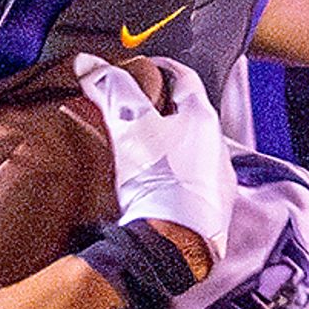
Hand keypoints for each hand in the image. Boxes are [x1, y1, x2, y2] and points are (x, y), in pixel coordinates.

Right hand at [73, 52, 233, 269]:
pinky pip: (193, 184)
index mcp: (203, 118)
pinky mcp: (213, 212)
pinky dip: (175, 177)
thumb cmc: (158, 182)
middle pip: (189, 115)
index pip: (184, 77)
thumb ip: (111, 91)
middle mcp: (217, 146)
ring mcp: (218, 181)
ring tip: (143, 151)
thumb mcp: (130, 127)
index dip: (161, 68)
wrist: (175, 244)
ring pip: (192, 151)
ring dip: (171, 146)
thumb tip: (89, 63)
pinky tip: (156, 187)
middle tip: (135, 111)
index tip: (143, 69)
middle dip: (163, 110)